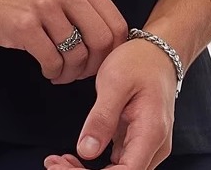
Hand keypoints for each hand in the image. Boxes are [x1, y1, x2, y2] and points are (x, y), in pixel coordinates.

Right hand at [0, 0, 127, 84]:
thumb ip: (81, 4)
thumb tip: (108, 41)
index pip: (117, 24)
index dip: (113, 52)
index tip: (101, 62)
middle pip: (102, 42)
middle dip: (94, 67)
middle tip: (79, 73)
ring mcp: (44, 6)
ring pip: (77, 56)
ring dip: (70, 74)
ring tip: (59, 73)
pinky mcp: (23, 26)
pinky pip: (52, 62)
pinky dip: (53, 73)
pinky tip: (45, 69)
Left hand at [43, 38, 177, 169]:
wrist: (157, 52)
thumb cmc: (139, 61)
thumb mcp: (115, 82)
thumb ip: (101, 118)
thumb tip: (86, 151)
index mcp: (151, 133)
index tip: (62, 167)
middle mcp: (154, 146)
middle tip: (53, 163)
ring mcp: (147, 146)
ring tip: (58, 160)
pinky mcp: (137, 143)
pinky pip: (117, 164)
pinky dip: (94, 164)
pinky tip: (73, 157)